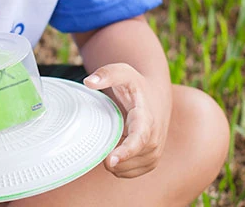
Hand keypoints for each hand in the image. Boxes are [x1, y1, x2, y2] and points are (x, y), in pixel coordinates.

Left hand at [84, 63, 168, 178]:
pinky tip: (112, 150)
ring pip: (127, 169)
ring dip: (113, 162)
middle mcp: (154, 139)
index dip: (125, 152)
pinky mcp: (151, 161)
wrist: (156, 96)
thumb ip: (106, 74)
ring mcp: (154, 153)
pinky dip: (118, 167)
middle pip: (129, 159)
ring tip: (107, 140)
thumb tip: (88, 82)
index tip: (110, 161)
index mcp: (147, 119)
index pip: (139, 140)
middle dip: (110, 156)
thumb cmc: (136, 84)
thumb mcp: (123, 72)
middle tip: (97, 139)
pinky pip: (130, 172)